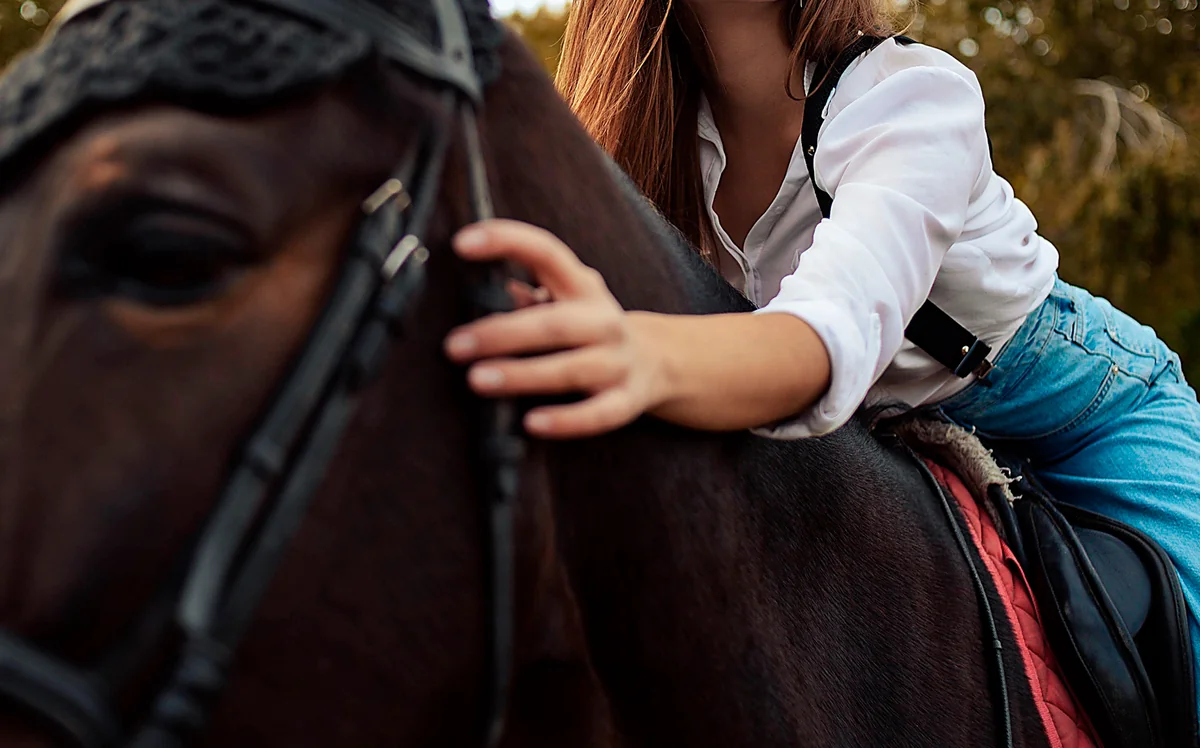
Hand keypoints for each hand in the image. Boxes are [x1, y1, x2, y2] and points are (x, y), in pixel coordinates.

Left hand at [444, 219, 666, 438]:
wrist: (658, 360)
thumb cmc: (591, 328)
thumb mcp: (566, 301)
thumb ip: (528, 295)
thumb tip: (491, 291)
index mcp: (582, 286)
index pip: (545, 252)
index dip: (506, 241)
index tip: (462, 243)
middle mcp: (603, 320)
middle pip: (554, 324)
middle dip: (501, 333)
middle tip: (454, 345)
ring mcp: (617, 361)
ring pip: (571, 369)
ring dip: (522, 375)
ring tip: (478, 380)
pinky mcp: (626, 401)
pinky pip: (596, 415)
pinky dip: (565, 421)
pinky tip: (532, 423)